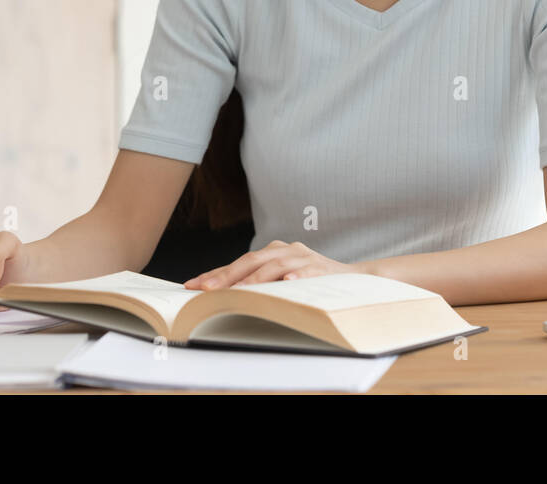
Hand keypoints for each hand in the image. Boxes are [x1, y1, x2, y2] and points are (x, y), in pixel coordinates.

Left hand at [183, 240, 360, 289]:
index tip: (191, 286)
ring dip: (256, 279)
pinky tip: (287, 283)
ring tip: (238, 291)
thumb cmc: (312, 282)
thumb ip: (260, 284)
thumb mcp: (283, 281)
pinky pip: (307, 271)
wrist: (355, 280)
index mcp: (274, 251)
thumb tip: (222, 297)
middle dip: (227, 275)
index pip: (239, 262)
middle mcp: (287, 250)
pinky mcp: (323, 268)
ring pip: (275, 265)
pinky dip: (297, 276)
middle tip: (205, 290)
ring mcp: (305, 257)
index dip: (215, 273)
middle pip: (252, 260)